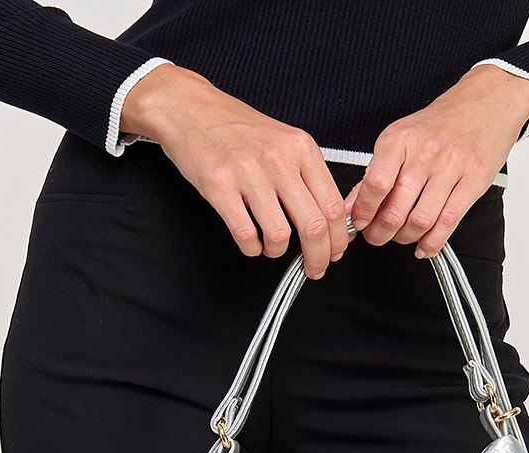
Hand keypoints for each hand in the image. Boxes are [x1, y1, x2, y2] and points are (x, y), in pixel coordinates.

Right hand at [120, 63, 349, 277]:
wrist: (190, 108)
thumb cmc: (236, 127)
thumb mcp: (283, 140)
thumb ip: (307, 175)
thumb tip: (329, 218)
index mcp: (300, 148)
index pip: (332, 206)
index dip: (338, 239)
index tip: (335, 252)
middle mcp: (277, 159)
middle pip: (313, 226)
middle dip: (317, 257)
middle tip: (314, 268)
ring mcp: (247, 172)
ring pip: (279, 234)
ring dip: (278, 251)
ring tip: (272, 248)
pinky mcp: (219, 185)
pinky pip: (245, 234)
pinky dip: (252, 248)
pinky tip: (251, 242)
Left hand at [347, 65, 528, 256]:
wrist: (486, 103)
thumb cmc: (441, 123)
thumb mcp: (401, 137)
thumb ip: (376, 172)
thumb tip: (353, 205)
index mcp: (400, 139)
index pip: (375, 184)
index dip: (363, 212)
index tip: (359, 223)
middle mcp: (425, 152)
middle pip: (395, 210)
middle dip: (380, 233)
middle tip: (377, 236)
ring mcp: (452, 168)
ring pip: (420, 221)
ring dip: (405, 239)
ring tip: (401, 237)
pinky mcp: (474, 182)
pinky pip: (448, 222)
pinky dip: (432, 243)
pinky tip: (424, 246)